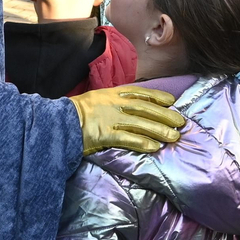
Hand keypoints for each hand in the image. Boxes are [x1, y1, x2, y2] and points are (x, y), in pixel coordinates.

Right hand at [69, 86, 184, 155]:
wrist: (58, 121)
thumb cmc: (76, 112)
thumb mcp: (97, 99)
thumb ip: (113, 102)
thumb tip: (130, 108)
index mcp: (113, 93)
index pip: (140, 92)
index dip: (157, 96)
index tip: (171, 101)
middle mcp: (114, 104)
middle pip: (145, 109)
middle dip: (164, 115)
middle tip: (181, 122)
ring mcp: (110, 119)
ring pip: (141, 123)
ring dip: (159, 130)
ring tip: (174, 137)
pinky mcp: (105, 134)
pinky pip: (127, 138)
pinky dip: (142, 142)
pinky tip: (154, 147)